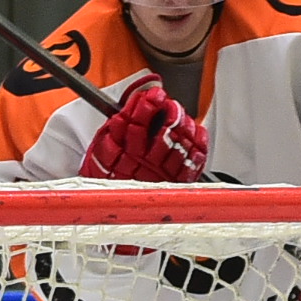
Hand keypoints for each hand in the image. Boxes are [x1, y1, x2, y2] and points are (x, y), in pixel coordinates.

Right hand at [76, 80, 209, 183]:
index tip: (154, 95)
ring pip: (180, 142)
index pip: (136, 122)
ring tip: (179, 114)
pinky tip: (195, 131)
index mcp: (122, 151)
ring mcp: (163, 173)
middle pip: (162, 132)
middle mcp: (144, 162)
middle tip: (168, 103)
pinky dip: (198, 141)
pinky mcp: (178, 180)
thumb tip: (134, 103)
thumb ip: (116, 126)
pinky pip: (194, 158)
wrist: (113, 206)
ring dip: (183, 123)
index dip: (147, 104)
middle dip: (169, 112)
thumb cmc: (109, 174)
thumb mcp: (102, 146)